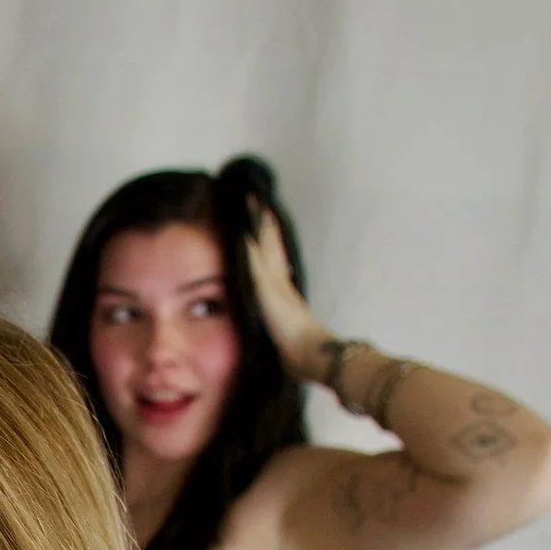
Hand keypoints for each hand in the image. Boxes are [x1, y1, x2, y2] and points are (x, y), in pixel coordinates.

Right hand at [242, 207, 331, 381]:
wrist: (305, 352)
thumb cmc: (287, 320)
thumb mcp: (266, 288)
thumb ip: (255, 262)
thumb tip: (245, 233)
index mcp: (276, 272)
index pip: (268, 238)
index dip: (261, 218)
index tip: (254, 197)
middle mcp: (280, 280)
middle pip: (273, 248)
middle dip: (265, 230)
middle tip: (258, 211)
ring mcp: (282, 297)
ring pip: (273, 266)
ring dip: (266, 251)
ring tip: (257, 240)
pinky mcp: (279, 315)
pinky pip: (268, 288)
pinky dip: (264, 278)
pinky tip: (264, 281)